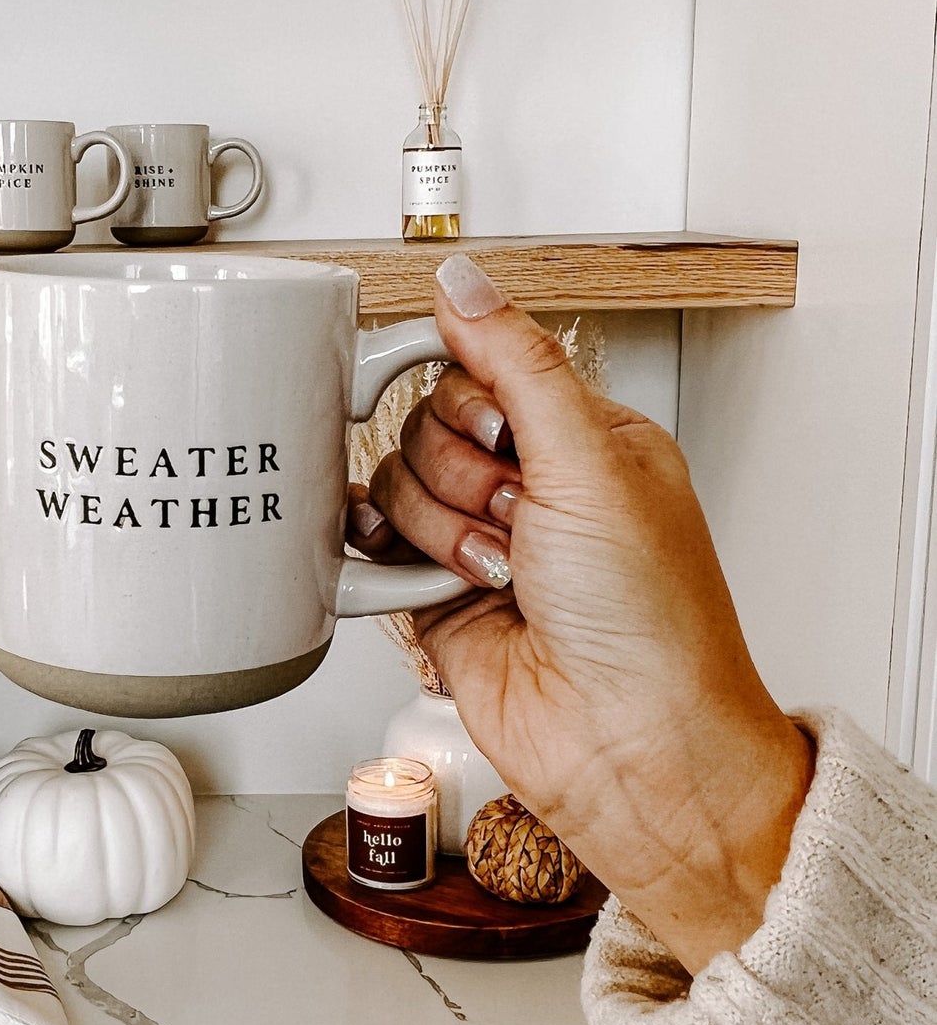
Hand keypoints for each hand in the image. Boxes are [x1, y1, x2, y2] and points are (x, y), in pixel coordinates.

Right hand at [354, 256, 813, 974]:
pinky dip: (395, 566)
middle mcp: (528, 486)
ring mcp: (477, 543)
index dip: (473, 397)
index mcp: (582, 440)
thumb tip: (465, 283)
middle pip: (426, 426)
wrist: (627, 741)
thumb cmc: (650, 620)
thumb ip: (517, 362)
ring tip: (500, 574)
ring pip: (394, 487)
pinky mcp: (433, 599)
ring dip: (443, 531)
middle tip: (517, 518)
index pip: (481, 367)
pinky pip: (374, 552)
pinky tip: (437, 586)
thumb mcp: (591, 461)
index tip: (496, 430)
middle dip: (465, 477)